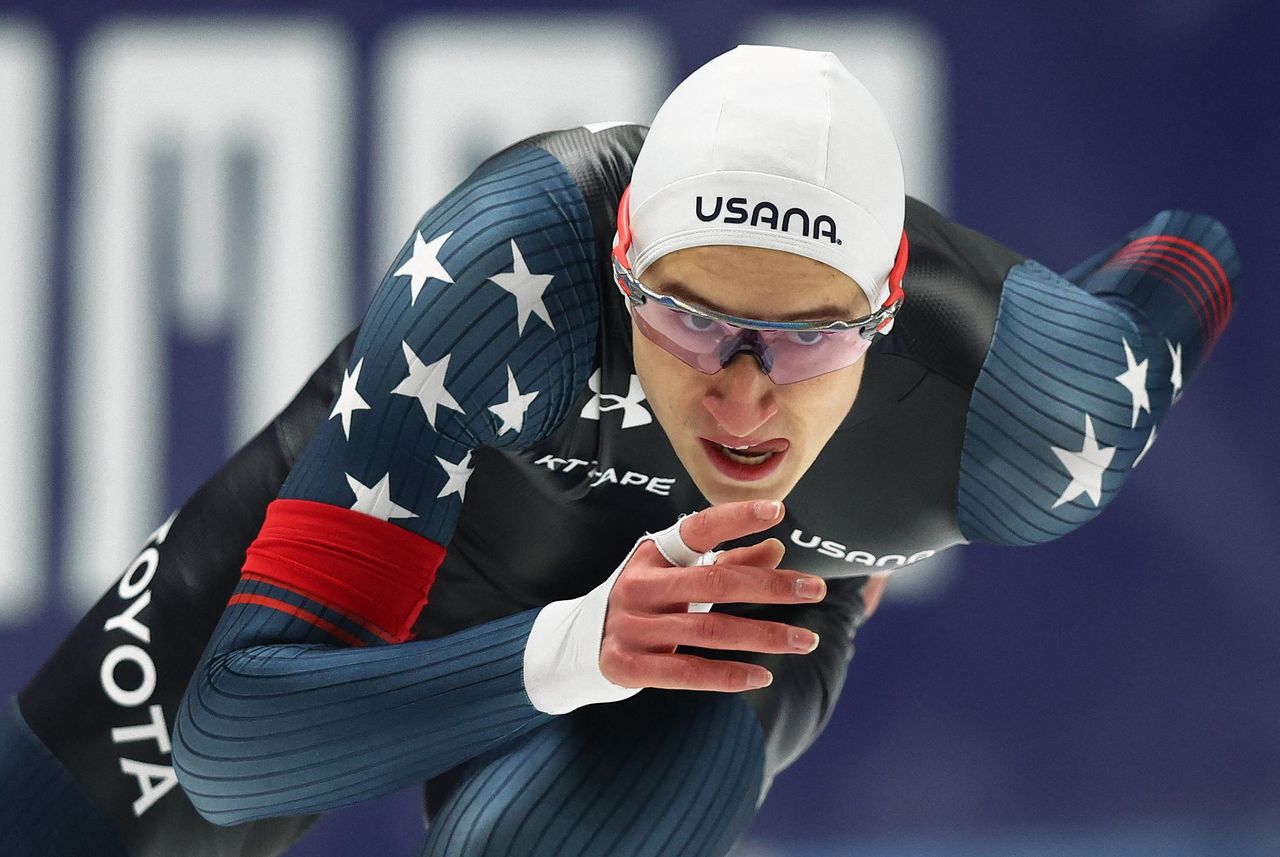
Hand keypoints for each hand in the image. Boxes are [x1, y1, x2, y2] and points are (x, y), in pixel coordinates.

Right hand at [600, 499, 827, 692]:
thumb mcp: (676, 575)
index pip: (697, 528)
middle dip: (771, 587)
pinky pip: (687, 672)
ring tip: (806, 640)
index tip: (778, 512)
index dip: (736, 518)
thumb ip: (727, 562)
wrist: (575, 646)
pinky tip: (762, 675)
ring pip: (710, 631)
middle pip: (715, 582)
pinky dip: (728, 675)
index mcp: (652, 555)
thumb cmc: (642, 602)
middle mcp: (639, 586)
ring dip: (765, 636)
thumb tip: (777, 549)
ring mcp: (631, 627)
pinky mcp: (627, 666)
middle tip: (816, 589)